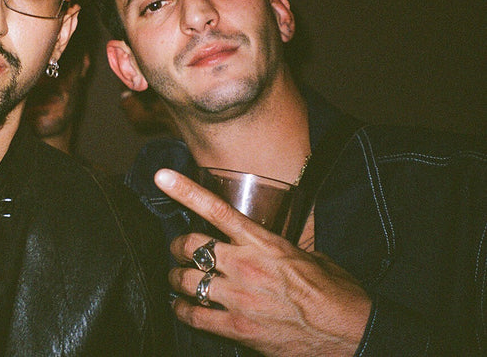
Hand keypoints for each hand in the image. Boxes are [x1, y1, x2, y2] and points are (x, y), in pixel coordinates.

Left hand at [155, 169, 370, 356]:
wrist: (350, 333)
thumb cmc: (335, 293)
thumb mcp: (309, 256)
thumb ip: (278, 247)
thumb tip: (268, 244)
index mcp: (263, 243)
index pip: (216, 210)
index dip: (184, 191)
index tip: (162, 177)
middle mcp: (245, 266)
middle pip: (190, 245)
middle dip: (178, 246)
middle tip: (179, 250)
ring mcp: (238, 298)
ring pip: (186, 280)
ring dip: (177, 278)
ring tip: (179, 278)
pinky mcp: (236, 328)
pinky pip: (193, 316)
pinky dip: (181, 310)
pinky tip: (182, 307)